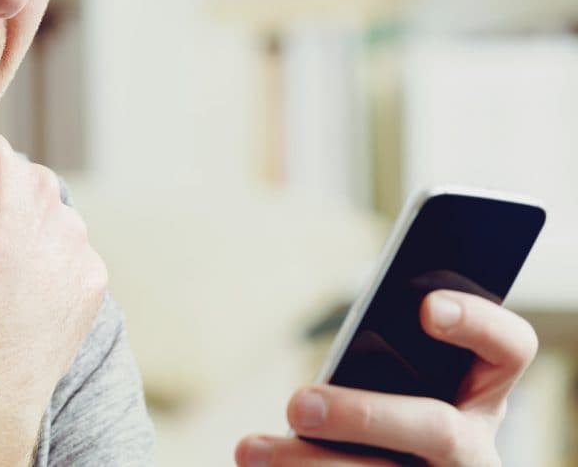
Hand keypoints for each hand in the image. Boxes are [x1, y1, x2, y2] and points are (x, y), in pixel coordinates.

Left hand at [234, 291, 538, 465]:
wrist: (401, 466)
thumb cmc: (381, 408)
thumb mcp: (395, 381)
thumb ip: (379, 355)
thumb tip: (335, 354)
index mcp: (479, 392)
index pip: (508, 349)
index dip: (478, 324)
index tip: (426, 307)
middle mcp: (474, 447)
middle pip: (436, 429)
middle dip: (363, 416)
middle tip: (297, 404)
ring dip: (307, 463)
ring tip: (250, 450)